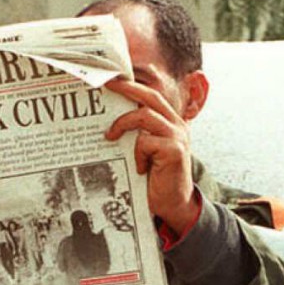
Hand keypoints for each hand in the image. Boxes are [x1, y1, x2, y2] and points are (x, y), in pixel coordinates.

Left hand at [104, 78, 197, 233]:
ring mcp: (177, 137)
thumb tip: (108, 119)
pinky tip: (139, 168)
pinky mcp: (175, 151)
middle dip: (126, 87)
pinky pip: (146, 142)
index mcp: (169, 122)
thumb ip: (137, 134)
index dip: (132, 85)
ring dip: (123, 124)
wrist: (174, 205)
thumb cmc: (155, 180)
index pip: (151, 95)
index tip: (111, 78)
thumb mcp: (144, 152)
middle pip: (150, 96)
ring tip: (109, 137)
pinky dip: (137, 154)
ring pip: (145, 115)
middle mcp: (176, 125)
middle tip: (106, 84)